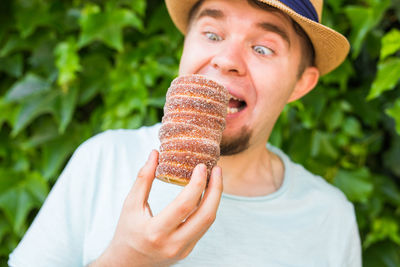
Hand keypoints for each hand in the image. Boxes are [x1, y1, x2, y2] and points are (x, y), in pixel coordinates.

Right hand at [91, 150, 222, 266]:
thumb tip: (155, 153)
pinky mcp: (188, 251)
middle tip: (217, 169)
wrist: (127, 264)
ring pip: (208, 222)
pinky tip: (205, 193)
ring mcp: (183, 250)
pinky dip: (206, 208)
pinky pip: (203, 227)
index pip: (185, 205)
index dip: (197, 184)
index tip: (201, 166)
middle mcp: (173, 244)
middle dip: (216, 190)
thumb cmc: (126, 232)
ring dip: (215, 198)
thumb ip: (143, 179)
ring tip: (215, 178)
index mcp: (155, 232)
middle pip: (206, 216)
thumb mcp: (130, 205)